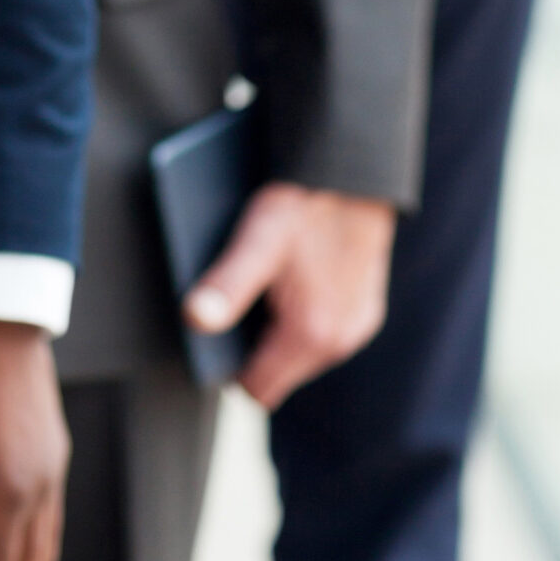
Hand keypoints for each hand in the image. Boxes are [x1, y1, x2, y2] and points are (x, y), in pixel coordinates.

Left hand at [185, 183, 395, 410]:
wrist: (356, 172)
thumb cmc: (305, 202)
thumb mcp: (256, 240)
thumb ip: (225, 286)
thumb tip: (193, 321)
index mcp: (311, 334)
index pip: (257, 388)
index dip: (229, 365)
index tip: (216, 331)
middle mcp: (340, 342)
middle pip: (279, 372)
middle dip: (254, 344)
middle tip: (241, 295)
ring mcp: (357, 327)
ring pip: (300, 353)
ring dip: (279, 329)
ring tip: (267, 281)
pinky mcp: (366, 311)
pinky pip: (322, 332)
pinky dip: (304, 315)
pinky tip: (293, 277)